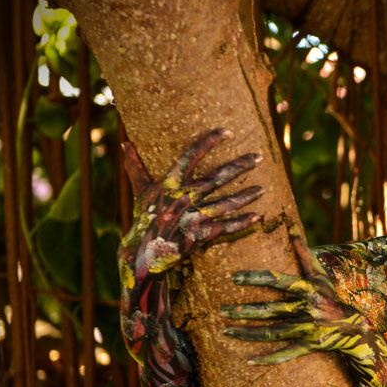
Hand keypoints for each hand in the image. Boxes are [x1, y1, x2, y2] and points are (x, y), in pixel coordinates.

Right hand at [119, 128, 262, 285]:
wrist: (143, 254)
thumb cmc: (143, 218)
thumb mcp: (140, 191)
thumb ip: (135, 166)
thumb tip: (124, 143)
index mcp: (169, 184)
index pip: (191, 155)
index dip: (209, 141)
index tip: (227, 131)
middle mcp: (183, 198)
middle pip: (217, 177)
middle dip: (240, 166)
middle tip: (259, 157)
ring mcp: (193, 218)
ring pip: (226, 203)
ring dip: (246, 195)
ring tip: (262, 188)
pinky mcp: (200, 236)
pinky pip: (225, 228)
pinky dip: (241, 223)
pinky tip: (257, 216)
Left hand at [221, 226, 374, 366]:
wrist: (353, 327)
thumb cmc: (330, 298)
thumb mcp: (318, 276)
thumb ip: (303, 254)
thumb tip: (292, 229)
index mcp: (307, 289)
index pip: (277, 281)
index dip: (255, 278)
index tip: (233, 277)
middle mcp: (306, 309)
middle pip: (270, 310)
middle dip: (244, 311)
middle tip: (221, 310)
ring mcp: (307, 330)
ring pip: (272, 333)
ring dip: (248, 333)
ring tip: (226, 330)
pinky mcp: (308, 346)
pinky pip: (285, 354)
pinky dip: (267, 359)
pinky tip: (248, 360)